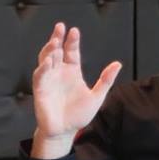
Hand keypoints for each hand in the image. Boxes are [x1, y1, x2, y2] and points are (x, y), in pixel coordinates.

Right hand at [29, 23, 120, 157]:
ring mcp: (49, 79)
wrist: (65, 132)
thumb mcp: (97, 96)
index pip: (71, 52)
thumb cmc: (79, 114)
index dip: (72, 41)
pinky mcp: (40, 89)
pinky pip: (40, 76)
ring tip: (54, 41)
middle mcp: (59, 72)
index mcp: (72, 71)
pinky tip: (48, 61)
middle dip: (57, 38)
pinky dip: (43, 68)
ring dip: (49, 50)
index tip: (74, 31)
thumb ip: (106, 80)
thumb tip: (118, 63)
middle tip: (60, 27)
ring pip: (46, 59)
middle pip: (56, 51)